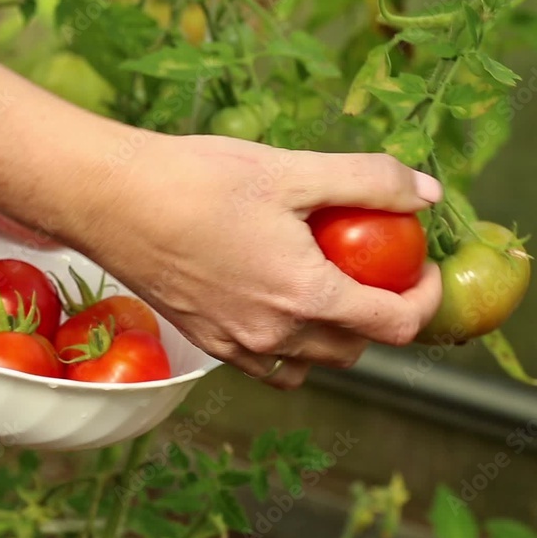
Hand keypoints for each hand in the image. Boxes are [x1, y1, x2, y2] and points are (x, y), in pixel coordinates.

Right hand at [71, 133, 443, 388]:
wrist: (111, 200)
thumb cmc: (197, 181)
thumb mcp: (293, 170)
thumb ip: (368, 182)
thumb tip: (426, 193)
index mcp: (305, 295)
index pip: (395, 324)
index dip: (425, 298)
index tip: (426, 268)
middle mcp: (275, 335)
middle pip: (358, 347)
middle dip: (384, 313)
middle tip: (380, 269)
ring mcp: (238, 347)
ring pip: (314, 362)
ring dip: (339, 334)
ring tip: (333, 287)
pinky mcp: (209, 344)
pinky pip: (270, 366)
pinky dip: (293, 347)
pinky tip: (283, 306)